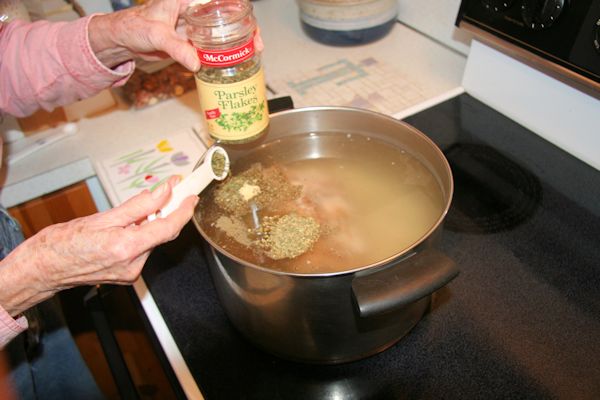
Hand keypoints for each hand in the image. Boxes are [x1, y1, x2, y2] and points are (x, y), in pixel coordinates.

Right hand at [0, 176, 196, 316]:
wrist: (42, 270)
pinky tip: (130, 225)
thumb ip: (137, 206)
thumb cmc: (62, 245)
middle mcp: (132, 265)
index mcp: (126, 248)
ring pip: (151, 241)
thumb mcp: (101, 218)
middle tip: (172, 190)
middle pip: (161, 234)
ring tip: (140, 209)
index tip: (191, 197)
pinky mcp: (126, 275)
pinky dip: (142, 235)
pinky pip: (142, 249)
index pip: (167, 228)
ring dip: (151, 223)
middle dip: (167, 211)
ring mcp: (130, 273)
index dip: (183, 211)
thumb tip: (162, 193)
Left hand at [88, 0, 264, 71]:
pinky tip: (235, 60)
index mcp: (188, 0)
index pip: (222, 0)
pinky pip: (214, 46)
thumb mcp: (156, 35)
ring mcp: (196, 26)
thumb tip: (196, 63)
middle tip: (257, 45)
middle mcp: (195, 10)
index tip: (251, 24)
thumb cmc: (134, 27)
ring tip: (253, 53)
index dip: (240, 10)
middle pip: (229, 16)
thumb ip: (176, 49)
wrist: (123, 40)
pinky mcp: (193, 41)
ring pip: (225, 31)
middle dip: (247, 29)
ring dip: (239, 42)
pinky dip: (225, 54)